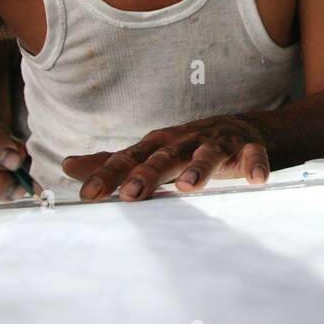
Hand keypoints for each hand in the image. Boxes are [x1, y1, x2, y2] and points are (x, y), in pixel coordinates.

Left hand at [62, 114, 272, 201]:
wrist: (244, 128)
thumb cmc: (189, 146)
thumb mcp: (151, 152)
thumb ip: (113, 163)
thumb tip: (67, 166)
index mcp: (159, 145)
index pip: (129, 159)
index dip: (109, 176)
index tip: (87, 195)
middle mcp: (186, 141)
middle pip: (164, 157)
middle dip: (148, 174)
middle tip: (132, 194)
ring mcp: (218, 143)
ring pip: (207, 154)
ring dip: (198, 168)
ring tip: (188, 186)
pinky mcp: (249, 148)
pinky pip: (253, 156)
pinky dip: (255, 165)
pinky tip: (256, 180)